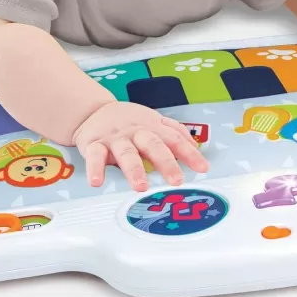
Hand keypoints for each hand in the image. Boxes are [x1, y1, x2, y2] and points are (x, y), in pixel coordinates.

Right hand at [71, 101, 209, 191]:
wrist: (93, 110)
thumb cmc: (127, 120)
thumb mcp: (153, 121)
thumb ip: (174, 132)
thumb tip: (196, 147)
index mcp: (152, 127)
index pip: (174, 139)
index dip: (189, 153)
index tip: (203, 168)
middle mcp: (135, 132)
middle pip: (153, 145)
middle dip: (166, 162)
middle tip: (177, 180)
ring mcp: (115, 139)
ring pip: (126, 152)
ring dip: (134, 169)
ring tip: (141, 186)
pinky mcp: (94, 144)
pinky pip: (95, 157)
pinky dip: (95, 169)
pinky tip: (97, 182)